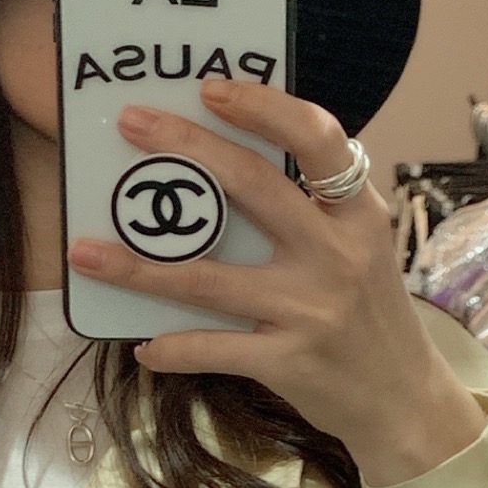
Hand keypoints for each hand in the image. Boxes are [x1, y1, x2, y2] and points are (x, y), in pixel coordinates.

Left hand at [70, 81, 487, 487]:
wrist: (405, 399)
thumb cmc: (370, 312)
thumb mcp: (362, 246)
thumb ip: (315, 206)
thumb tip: (229, 159)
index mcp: (357, 214)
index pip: (318, 141)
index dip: (264, 108)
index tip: (211, 88)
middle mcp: (336, 254)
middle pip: (253, 186)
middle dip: (185, 148)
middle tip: (131, 123)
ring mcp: (311, 309)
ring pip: (207, 279)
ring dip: (138, 266)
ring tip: (83, 251)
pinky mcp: (289, 361)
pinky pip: (213, 348)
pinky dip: (171, 348)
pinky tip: (141, 345)